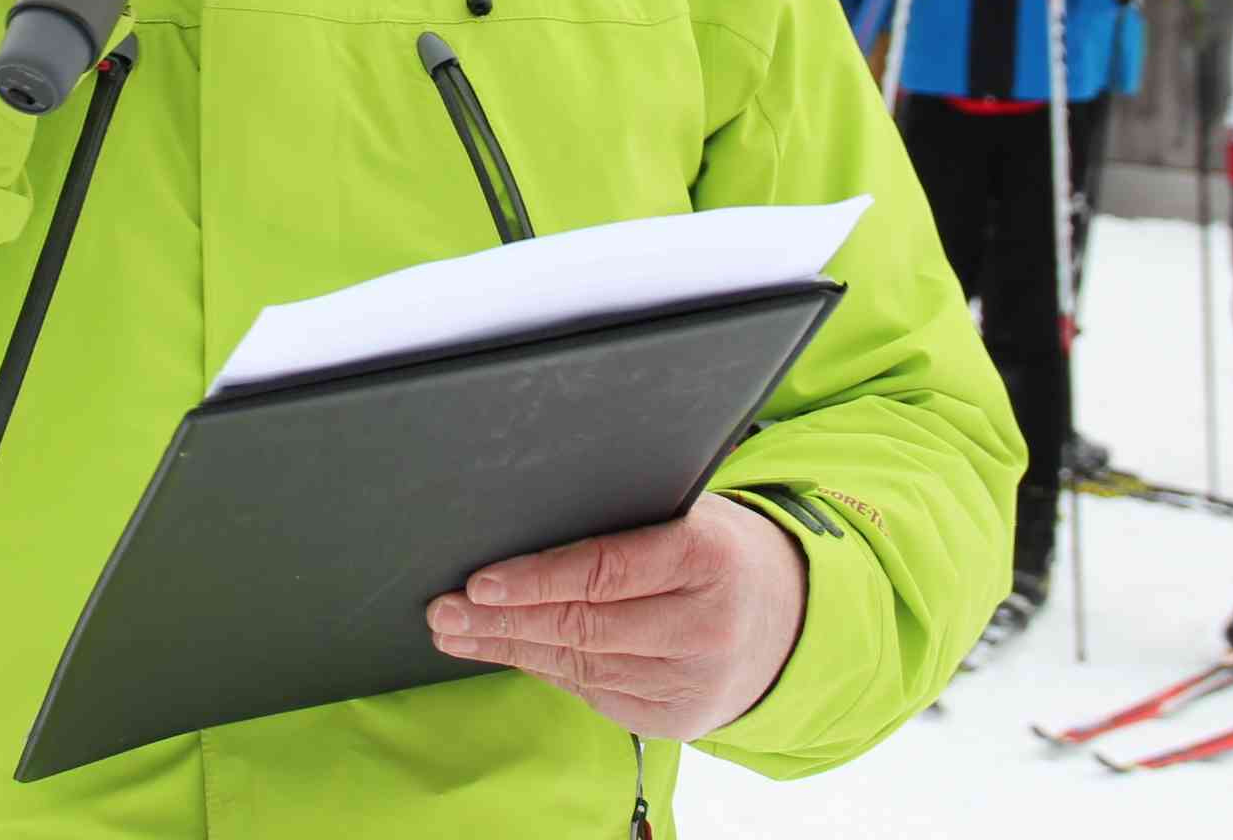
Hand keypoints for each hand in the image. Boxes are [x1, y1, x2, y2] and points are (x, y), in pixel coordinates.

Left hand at [426, 495, 807, 737]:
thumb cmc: (719, 550)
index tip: (480, 582)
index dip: (535, 579)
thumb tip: (523, 526)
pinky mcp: (677, 720)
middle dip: (502, 621)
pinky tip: (510, 653)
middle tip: (443, 612)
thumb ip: (624, 522)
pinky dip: (548, 670)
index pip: (604, 571)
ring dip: (511, 649)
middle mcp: (704, 628)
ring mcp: (693, 684)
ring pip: (581, 666)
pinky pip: (595, 693)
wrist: (789, 617)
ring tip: (456, 633)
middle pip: (582, 627)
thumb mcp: (687, 513)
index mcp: (707, 559)